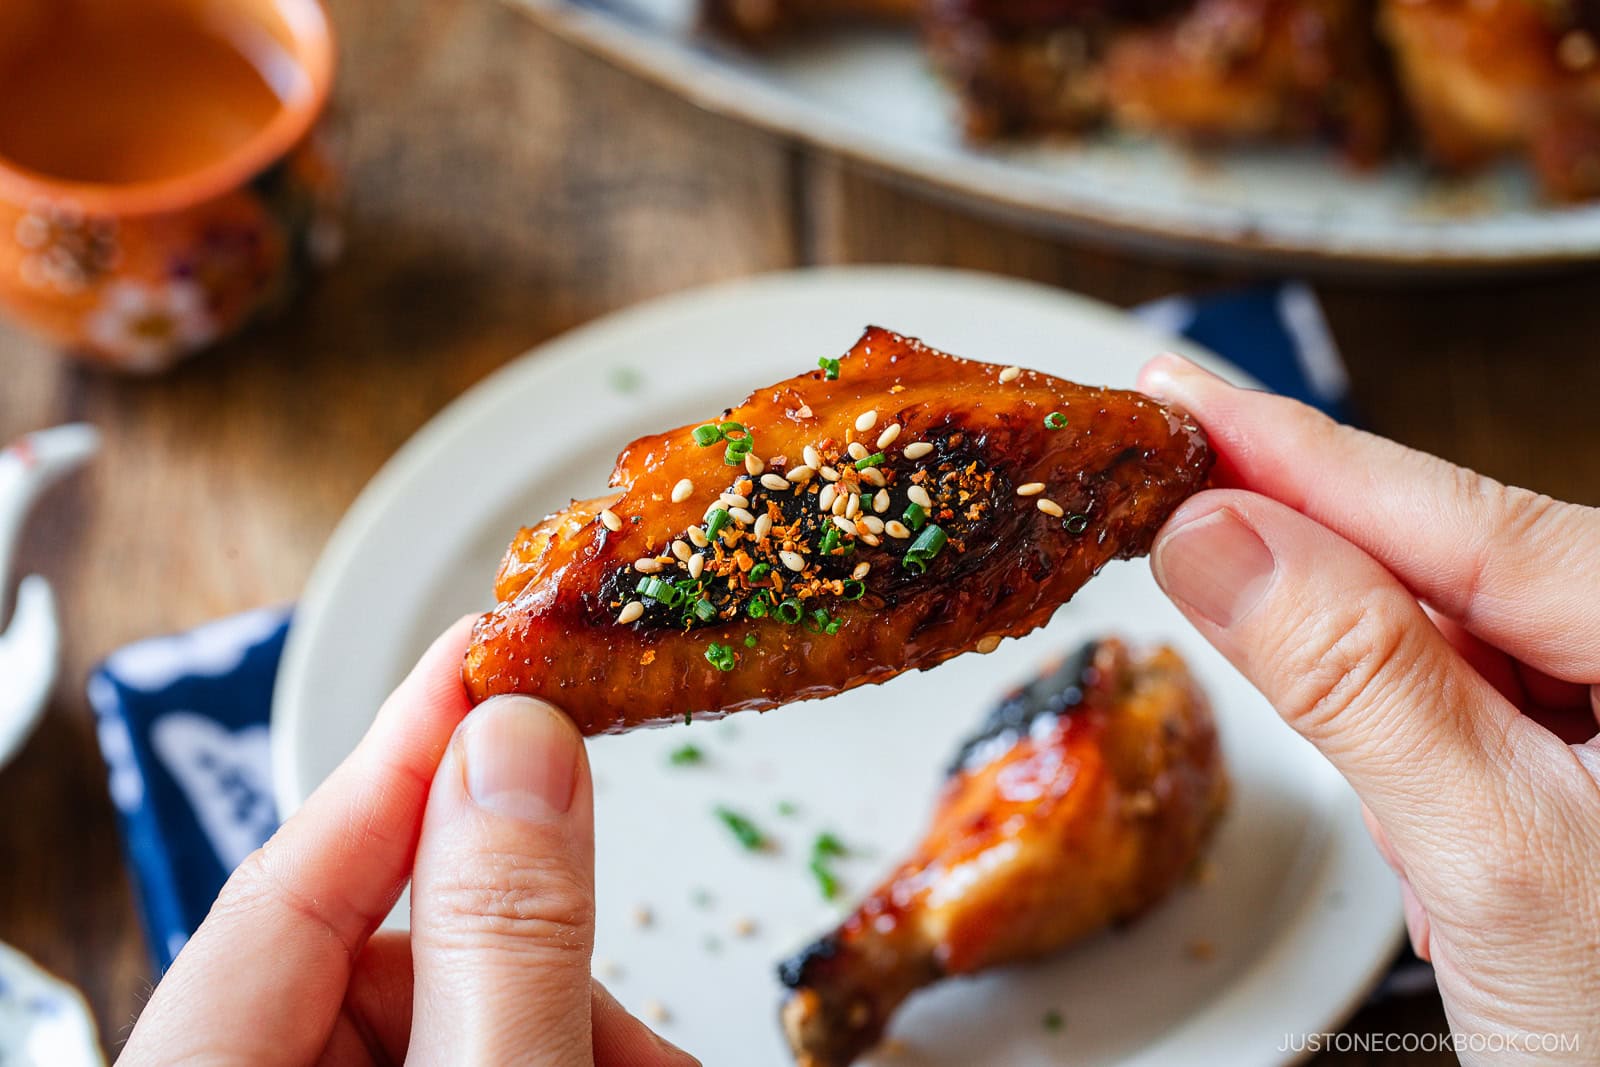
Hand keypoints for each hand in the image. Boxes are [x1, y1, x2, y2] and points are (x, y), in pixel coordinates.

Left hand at [120, 617, 697, 1066]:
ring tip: (654, 1064)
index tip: (490, 647)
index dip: (404, 750)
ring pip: (459, 1005)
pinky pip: (475, 1052)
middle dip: (543, 952)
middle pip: (396, 950)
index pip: (290, 877)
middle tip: (633, 997)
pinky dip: (564, 1052)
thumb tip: (515, 747)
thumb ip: (502, 939)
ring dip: (578, 1020)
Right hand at [1140, 356, 1599, 1063]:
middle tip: (1174, 530)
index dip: (1282, 446)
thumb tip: (1220, 540)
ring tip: (1367, 794)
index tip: (1175, 399)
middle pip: (1436, 559)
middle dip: (1309, 579)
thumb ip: (1357, 680)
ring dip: (1365, 703)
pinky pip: (1465, 709)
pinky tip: (1416, 825)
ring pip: (1440, 640)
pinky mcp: (1583, 757)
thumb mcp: (1494, 851)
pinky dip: (1410, 757)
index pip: (1436, 503)